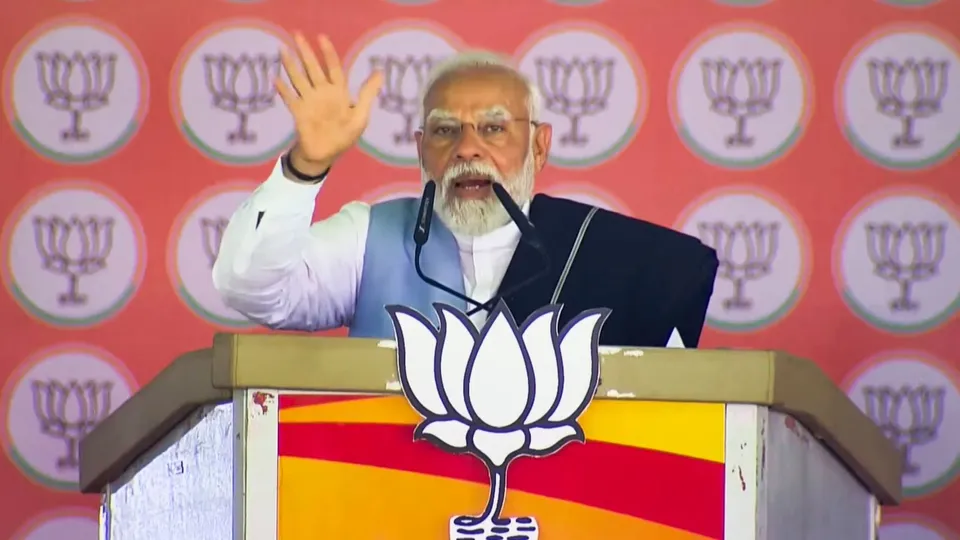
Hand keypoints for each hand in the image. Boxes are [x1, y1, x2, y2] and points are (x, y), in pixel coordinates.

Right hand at [276, 32, 382, 175]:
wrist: (327, 154)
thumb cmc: (345, 135)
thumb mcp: (361, 115)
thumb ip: (368, 93)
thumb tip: (380, 72)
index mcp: (338, 92)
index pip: (333, 67)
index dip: (328, 53)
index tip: (321, 38)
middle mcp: (322, 93)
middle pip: (312, 68)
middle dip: (305, 52)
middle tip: (297, 34)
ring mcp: (309, 101)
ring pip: (299, 79)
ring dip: (290, 65)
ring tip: (282, 49)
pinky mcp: (298, 112)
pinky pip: (290, 98)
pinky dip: (282, 89)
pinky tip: (275, 78)